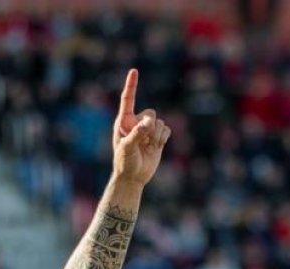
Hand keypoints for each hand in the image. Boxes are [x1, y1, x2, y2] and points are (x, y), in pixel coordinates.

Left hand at [112, 68, 169, 186]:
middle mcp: (135, 122)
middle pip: (150, 112)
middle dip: (150, 126)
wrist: (134, 177)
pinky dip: (163, 138)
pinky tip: (156, 147)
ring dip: (156, 135)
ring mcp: (147, 129)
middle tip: (143, 141)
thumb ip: (137, 133)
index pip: (128, 100)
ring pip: (159, 122)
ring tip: (148, 147)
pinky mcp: (157, 137)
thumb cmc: (125, 162)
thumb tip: (149, 122)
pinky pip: (166, 129)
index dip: (132, 85)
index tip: (134, 71)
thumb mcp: (127, 148)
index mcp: (123, 121)